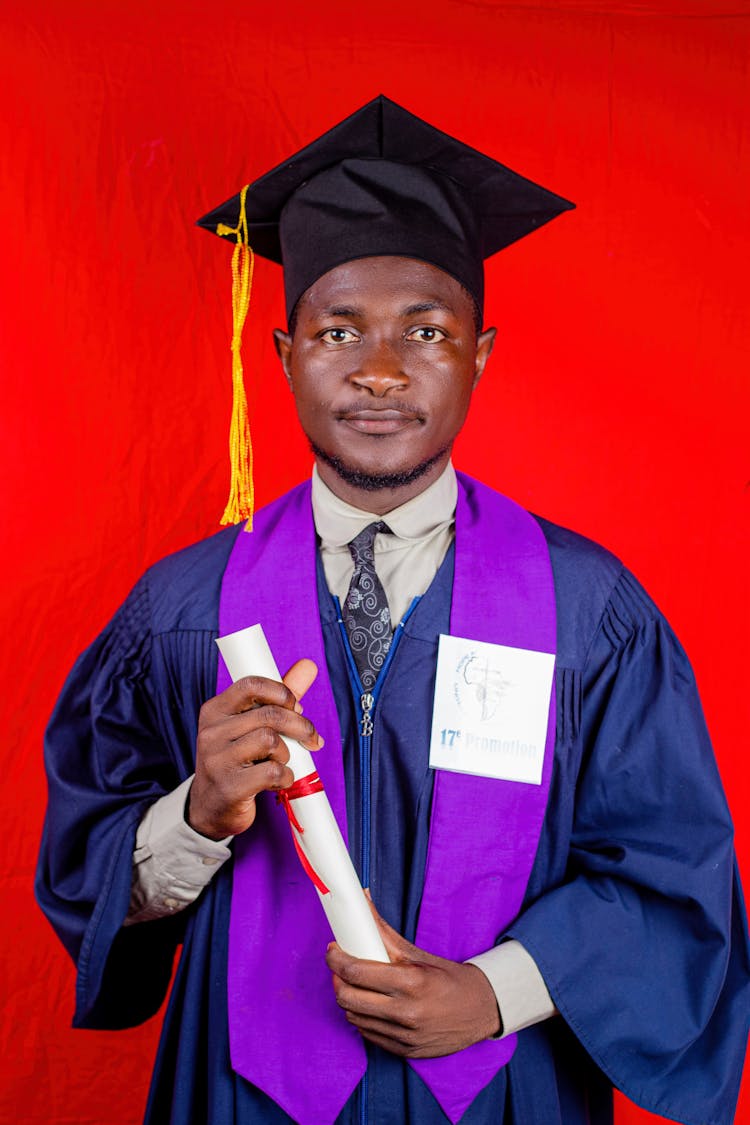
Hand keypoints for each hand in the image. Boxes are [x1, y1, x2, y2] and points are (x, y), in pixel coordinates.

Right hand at [188, 660, 321, 839]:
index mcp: (215, 710)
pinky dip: (285, 776)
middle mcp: (212, 732)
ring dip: (286, 753)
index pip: (251, 684)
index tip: (296, 706)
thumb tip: (308, 665)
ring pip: (270, 741)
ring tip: (280, 762)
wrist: (209, 807)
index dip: (281, 692)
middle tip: (310, 738)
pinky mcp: (230, 787)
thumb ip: (278, 697)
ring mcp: (218, 760)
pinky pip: (272, 772)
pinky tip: (279, 780)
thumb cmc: (235, 760)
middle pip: (269, 715)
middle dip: (300, 726)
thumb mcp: (248, 726)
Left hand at [326, 897, 500, 1057]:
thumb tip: (362, 901)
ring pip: (354, 1017)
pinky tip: (370, 1004)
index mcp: (411, 981)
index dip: (336, 959)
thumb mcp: (418, 953)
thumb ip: (384, 932)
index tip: (332, 950)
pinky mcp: (404, 1052)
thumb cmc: (448, 978)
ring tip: (356, 984)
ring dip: (348, 998)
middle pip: (348, 998)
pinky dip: (362, 1017)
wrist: (480, 1010)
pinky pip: (368, 1034)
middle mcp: (407, 1011)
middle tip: (340, 967)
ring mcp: (405, 1035)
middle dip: (337, 979)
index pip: (356, 972)